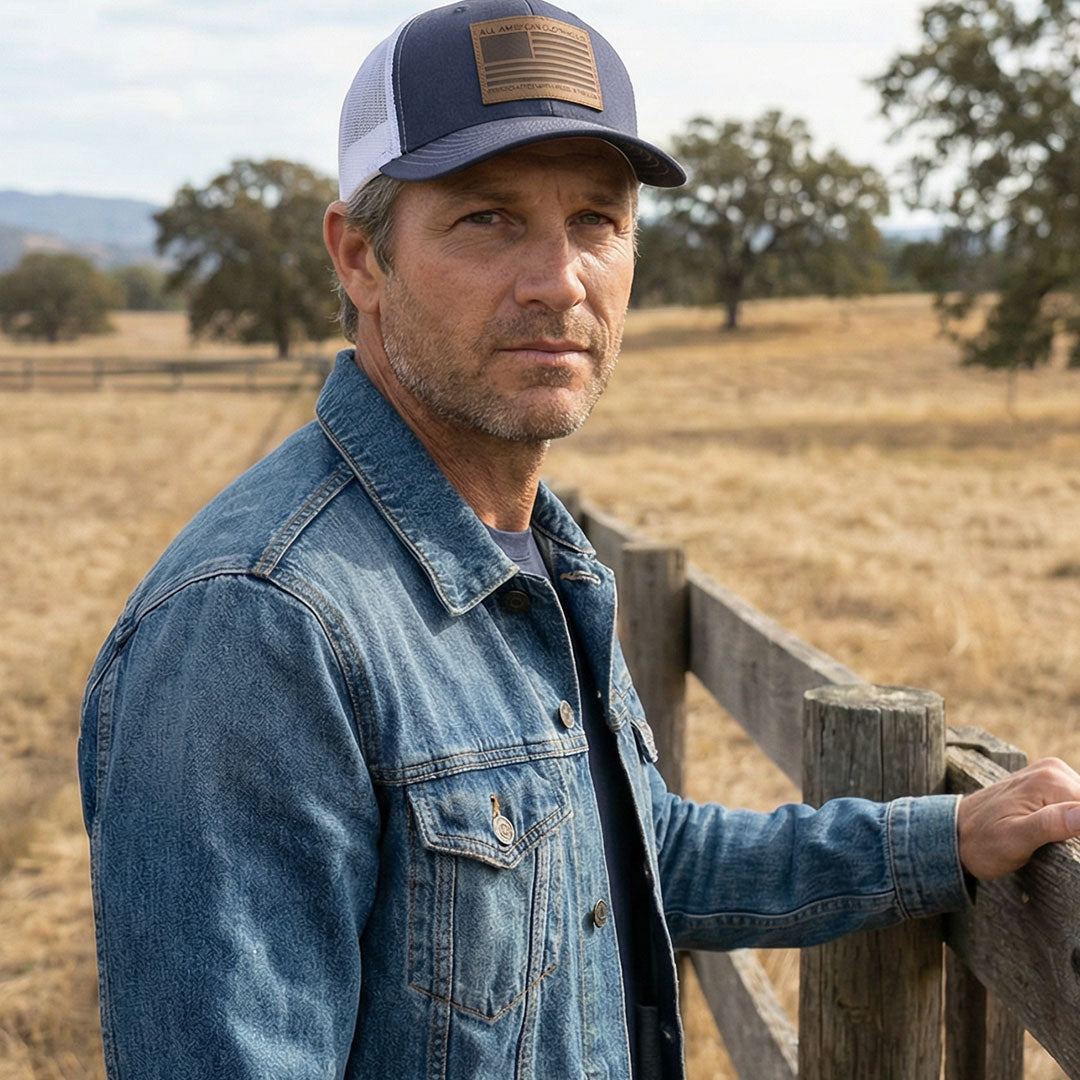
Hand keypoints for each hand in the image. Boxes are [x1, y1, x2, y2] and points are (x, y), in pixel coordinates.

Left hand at [957, 757, 1079, 878]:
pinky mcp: (1045, 782)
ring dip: (1075, 825)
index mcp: (1049, 781)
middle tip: (1052, 843)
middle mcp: (1051, 770)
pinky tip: (1055, 833)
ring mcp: (1048, 773)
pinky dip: (1071, 818)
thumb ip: (1051, 824)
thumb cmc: (982, 842)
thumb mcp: (1015, 840)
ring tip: (1050, 840)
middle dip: (1077, 828)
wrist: (956, 833)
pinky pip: (1073, 800)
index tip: (1062, 842)